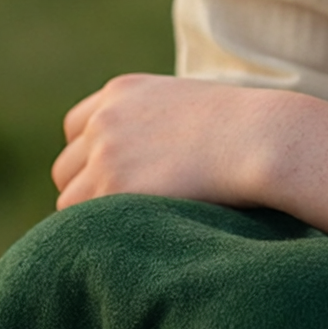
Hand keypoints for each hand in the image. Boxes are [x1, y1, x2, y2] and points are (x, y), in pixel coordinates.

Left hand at [49, 74, 327, 258]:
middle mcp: (105, 118)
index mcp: (121, 92)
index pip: (76, 128)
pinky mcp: (112, 187)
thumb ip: (155, 125)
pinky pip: (80, 223)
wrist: (262, 138)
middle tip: (125, 213)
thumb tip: (145, 164)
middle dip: (87, 189)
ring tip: (132, 230)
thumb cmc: (241, 130)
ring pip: (68, 200)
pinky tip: (134, 237)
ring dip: (92, 216)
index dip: (92, 156)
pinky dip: (100, 233)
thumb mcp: (188, 109)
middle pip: (65, 167)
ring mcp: (105, 151)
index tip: (117, 178)